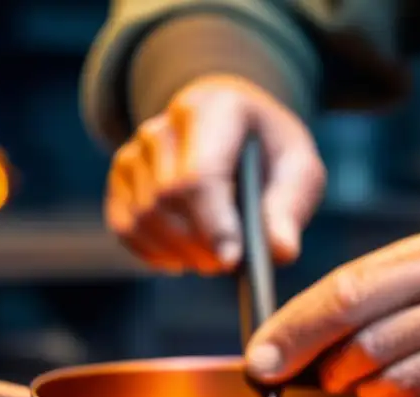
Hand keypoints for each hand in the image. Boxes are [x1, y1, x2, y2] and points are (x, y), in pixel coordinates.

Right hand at [105, 74, 324, 273]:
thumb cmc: (270, 154)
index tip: (231, 261)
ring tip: (212, 257)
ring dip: (178, 251)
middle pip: (167, 199)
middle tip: (228, 264)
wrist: (235, 132)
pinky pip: (125, 226)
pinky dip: (153, 252)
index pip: (201, 174)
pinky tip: (182, 257)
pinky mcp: (121, 175)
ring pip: (143, 217)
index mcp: (214, 110)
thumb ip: (290, 207)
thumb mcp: (298, 170)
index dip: (214, 222)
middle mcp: (166, 124)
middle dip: (198, 242)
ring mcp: (137, 148)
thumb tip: (280, 251)